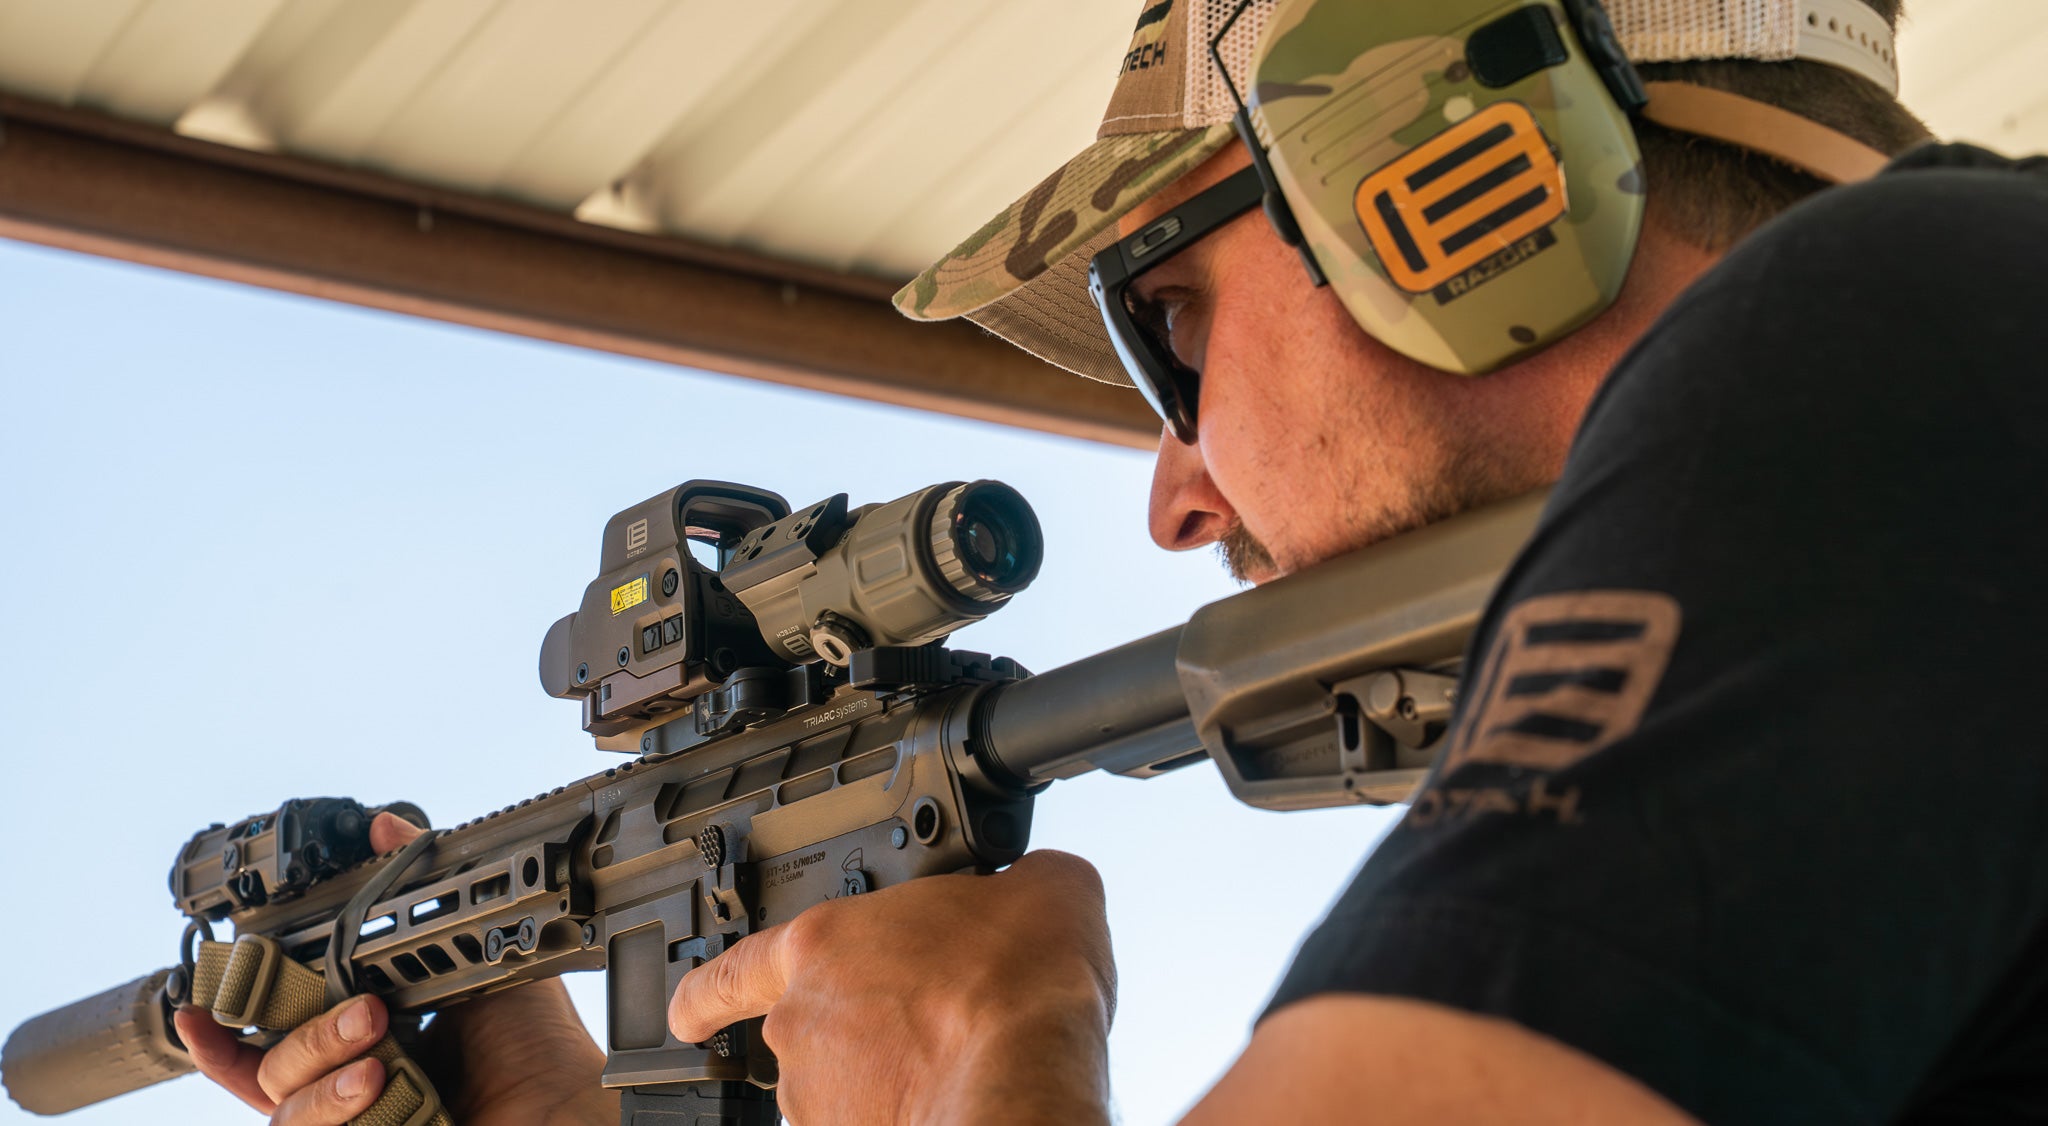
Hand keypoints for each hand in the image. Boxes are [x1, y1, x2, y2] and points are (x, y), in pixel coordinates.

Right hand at [175, 813, 617, 1124]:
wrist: (568, 1110)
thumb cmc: (536, 1045)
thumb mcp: (479, 953)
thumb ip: (425, 893)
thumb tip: (387, 826)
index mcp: (365, 1042)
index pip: (272, 1041)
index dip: (224, 1029)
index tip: (197, 1003)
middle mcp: (351, 1086)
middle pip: (268, 1067)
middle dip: (305, 1033)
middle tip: (369, 1012)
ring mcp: (356, 1124)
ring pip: (281, 1106)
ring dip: (322, 1071)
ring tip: (383, 1056)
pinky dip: (336, 1107)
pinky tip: (379, 1085)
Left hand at [668, 850, 1116, 1125]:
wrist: (1024, 1086)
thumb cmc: (1015, 987)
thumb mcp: (1042, 889)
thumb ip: (1019, 880)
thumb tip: (1040, 883)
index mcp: (821, 946)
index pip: (730, 972)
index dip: (706, 994)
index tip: (690, 1012)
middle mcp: (802, 1026)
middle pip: (809, 1031)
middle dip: (858, 1030)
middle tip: (928, 1020)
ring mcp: (819, 1099)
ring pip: (842, 1087)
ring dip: (885, 1077)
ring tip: (959, 1057)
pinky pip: (874, 1122)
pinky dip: (909, 1113)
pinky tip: (959, 1094)